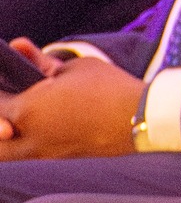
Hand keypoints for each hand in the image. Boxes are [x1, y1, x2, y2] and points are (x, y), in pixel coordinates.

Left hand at [0, 48, 141, 158]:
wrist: (144, 118)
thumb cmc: (109, 88)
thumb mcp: (74, 67)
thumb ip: (39, 60)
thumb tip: (17, 44)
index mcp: (27, 110)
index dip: (0, 87)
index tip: (7, 78)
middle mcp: (29, 137)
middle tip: (8, 104)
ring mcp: (45, 152)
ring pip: (7, 153)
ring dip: (8, 138)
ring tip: (19, 119)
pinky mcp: (62, 158)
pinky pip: (30, 154)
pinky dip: (25, 142)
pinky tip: (42, 124)